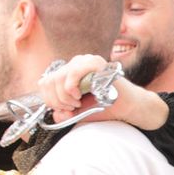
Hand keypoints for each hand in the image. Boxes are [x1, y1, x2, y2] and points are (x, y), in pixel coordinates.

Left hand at [40, 55, 169, 130]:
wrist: (127, 107)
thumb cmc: (106, 107)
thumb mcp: (79, 113)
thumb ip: (64, 113)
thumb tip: (56, 113)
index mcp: (70, 73)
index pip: (46, 82)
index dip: (49, 99)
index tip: (63, 109)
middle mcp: (76, 64)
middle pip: (49, 81)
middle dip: (57, 101)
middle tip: (72, 108)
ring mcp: (86, 61)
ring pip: (58, 77)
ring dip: (64, 96)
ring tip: (77, 103)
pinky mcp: (95, 63)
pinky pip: (73, 71)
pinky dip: (71, 87)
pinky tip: (79, 95)